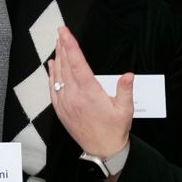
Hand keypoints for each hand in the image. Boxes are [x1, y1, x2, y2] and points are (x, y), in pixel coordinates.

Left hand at [46, 26, 131, 160]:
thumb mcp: (125, 109)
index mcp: (89, 93)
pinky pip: (52, 88)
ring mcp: (65, 103)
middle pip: (65, 66)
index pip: (77, 64)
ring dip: (58, 58)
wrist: (102, 150)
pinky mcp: (61, 110)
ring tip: (58, 43)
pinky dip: (52, 74)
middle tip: (60, 32)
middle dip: (62, 46)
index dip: (70, 46)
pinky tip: (52, 65)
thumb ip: (125, 90)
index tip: (65, 33)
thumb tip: (129, 75)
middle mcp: (74, 97)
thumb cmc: (115, 129)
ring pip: (57, 75)